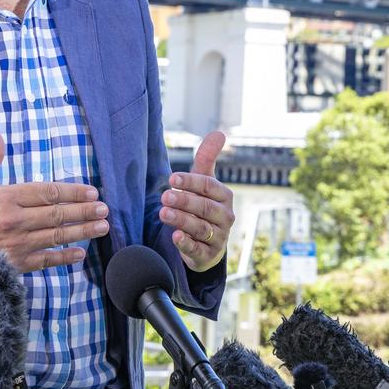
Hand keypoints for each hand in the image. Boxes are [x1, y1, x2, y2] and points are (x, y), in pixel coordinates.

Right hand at [0, 124, 109, 271]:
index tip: (92, 192)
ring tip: (102, 227)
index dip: (73, 191)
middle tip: (105, 209)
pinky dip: (64, 258)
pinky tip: (80, 253)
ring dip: (82, 232)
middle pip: (57, 215)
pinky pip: (45, 261)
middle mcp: (14, 221)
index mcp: (5, 197)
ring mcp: (15, 245)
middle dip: (84, 211)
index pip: (48, 192)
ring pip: (56, 237)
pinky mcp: (13, 265)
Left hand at [159, 130, 234, 272]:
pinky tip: (175, 237)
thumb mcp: (204, 182)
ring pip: (200, 228)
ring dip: (182, 220)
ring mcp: (218, 237)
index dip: (191, 181)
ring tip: (163, 213)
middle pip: (205, 207)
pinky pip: (198, 249)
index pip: (209, 186)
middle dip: (184, 201)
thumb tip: (220, 132)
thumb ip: (207, 159)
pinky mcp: (208, 255)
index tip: (172, 178)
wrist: (207, 243)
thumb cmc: (203, 205)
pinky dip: (186, 244)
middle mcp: (225, 217)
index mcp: (224, 196)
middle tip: (164, 196)